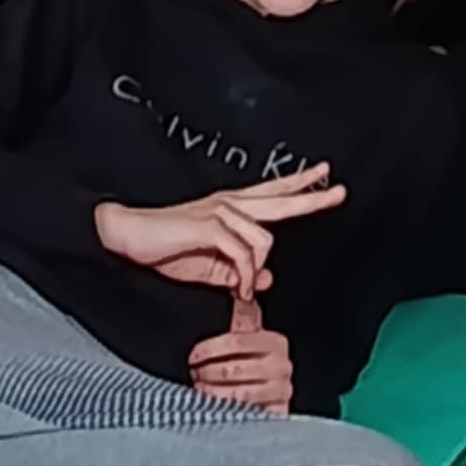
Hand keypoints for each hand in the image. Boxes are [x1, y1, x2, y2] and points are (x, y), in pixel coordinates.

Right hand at [94, 165, 345, 301]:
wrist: (127, 235)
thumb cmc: (162, 247)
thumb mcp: (208, 267)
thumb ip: (237, 272)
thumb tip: (265, 280)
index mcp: (230, 209)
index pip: (273, 191)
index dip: (299, 184)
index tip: (323, 176)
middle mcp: (230, 204)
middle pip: (281, 197)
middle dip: (312, 196)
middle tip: (339, 191)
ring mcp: (221, 212)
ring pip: (264, 240)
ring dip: (256, 270)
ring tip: (242, 288)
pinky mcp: (210, 225)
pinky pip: (245, 254)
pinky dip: (245, 276)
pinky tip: (238, 288)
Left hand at [190, 296, 293, 414]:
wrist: (265, 394)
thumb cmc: (248, 360)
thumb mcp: (245, 334)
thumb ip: (241, 312)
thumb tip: (237, 283)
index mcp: (275, 342)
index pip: (237, 341)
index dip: (210, 349)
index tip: (193, 356)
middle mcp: (283, 366)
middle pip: (235, 369)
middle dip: (208, 373)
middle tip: (193, 374)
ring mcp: (281, 390)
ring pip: (238, 392)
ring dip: (212, 392)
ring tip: (198, 388)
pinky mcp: (277, 412)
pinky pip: (245, 411)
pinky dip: (224, 409)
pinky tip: (211, 405)